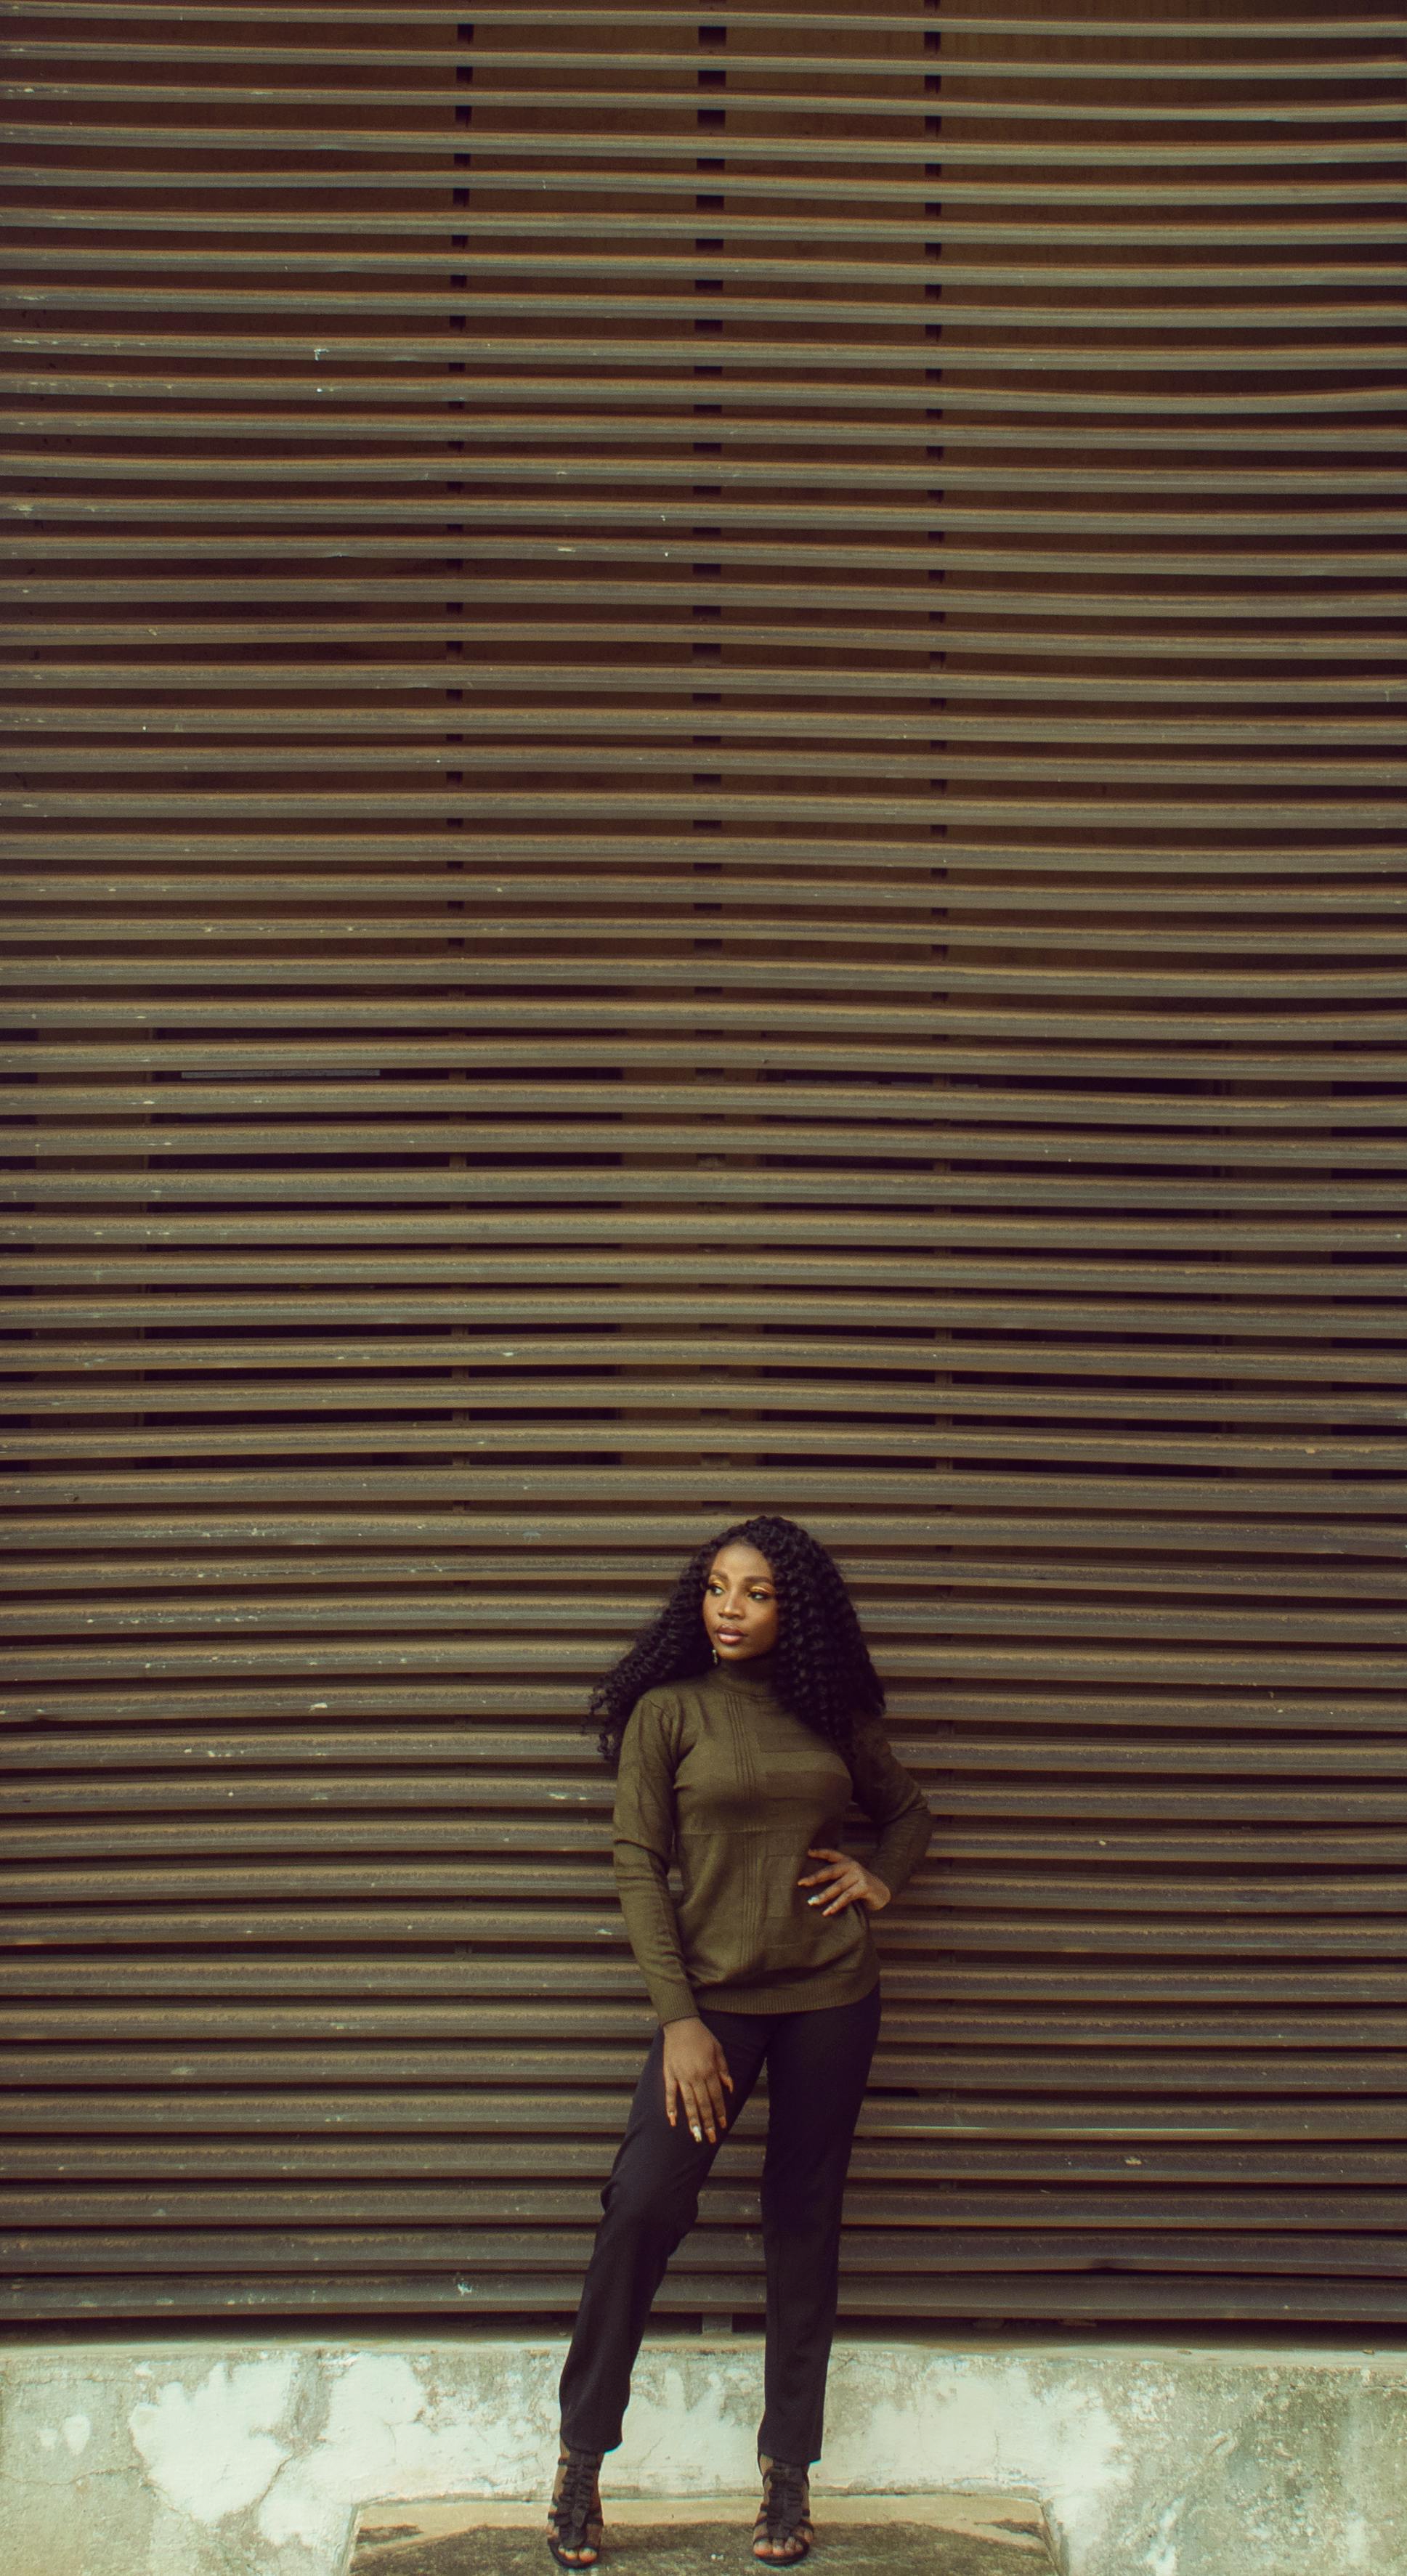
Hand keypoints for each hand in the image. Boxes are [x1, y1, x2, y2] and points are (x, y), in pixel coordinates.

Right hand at [661, 2016, 732, 2144]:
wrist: (681, 2024)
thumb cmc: (702, 2037)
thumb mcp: (718, 2050)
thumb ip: (724, 2070)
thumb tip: (730, 2089)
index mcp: (709, 2071)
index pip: (716, 2097)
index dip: (720, 2112)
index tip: (722, 2125)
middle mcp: (695, 2076)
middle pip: (703, 2104)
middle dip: (708, 2123)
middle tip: (711, 2138)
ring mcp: (681, 2077)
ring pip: (688, 2103)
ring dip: (692, 2121)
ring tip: (696, 2136)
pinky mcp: (669, 2074)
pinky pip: (669, 2094)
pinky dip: (670, 2108)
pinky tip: (672, 2121)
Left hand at [798, 1846, 891, 1916]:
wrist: (883, 1892)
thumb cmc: (860, 1886)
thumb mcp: (849, 1877)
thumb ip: (836, 1877)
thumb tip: (811, 1883)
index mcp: (847, 1861)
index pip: (831, 1853)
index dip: (819, 1852)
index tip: (806, 1853)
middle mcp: (852, 1866)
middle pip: (830, 1871)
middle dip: (814, 1878)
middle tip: (801, 1883)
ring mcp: (859, 1875)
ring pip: (837, 1886)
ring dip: (823, 1895)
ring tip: (812, 1902)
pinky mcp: (864, 1887)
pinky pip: (847, 1897)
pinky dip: (836, 1905)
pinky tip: (828, 1911)